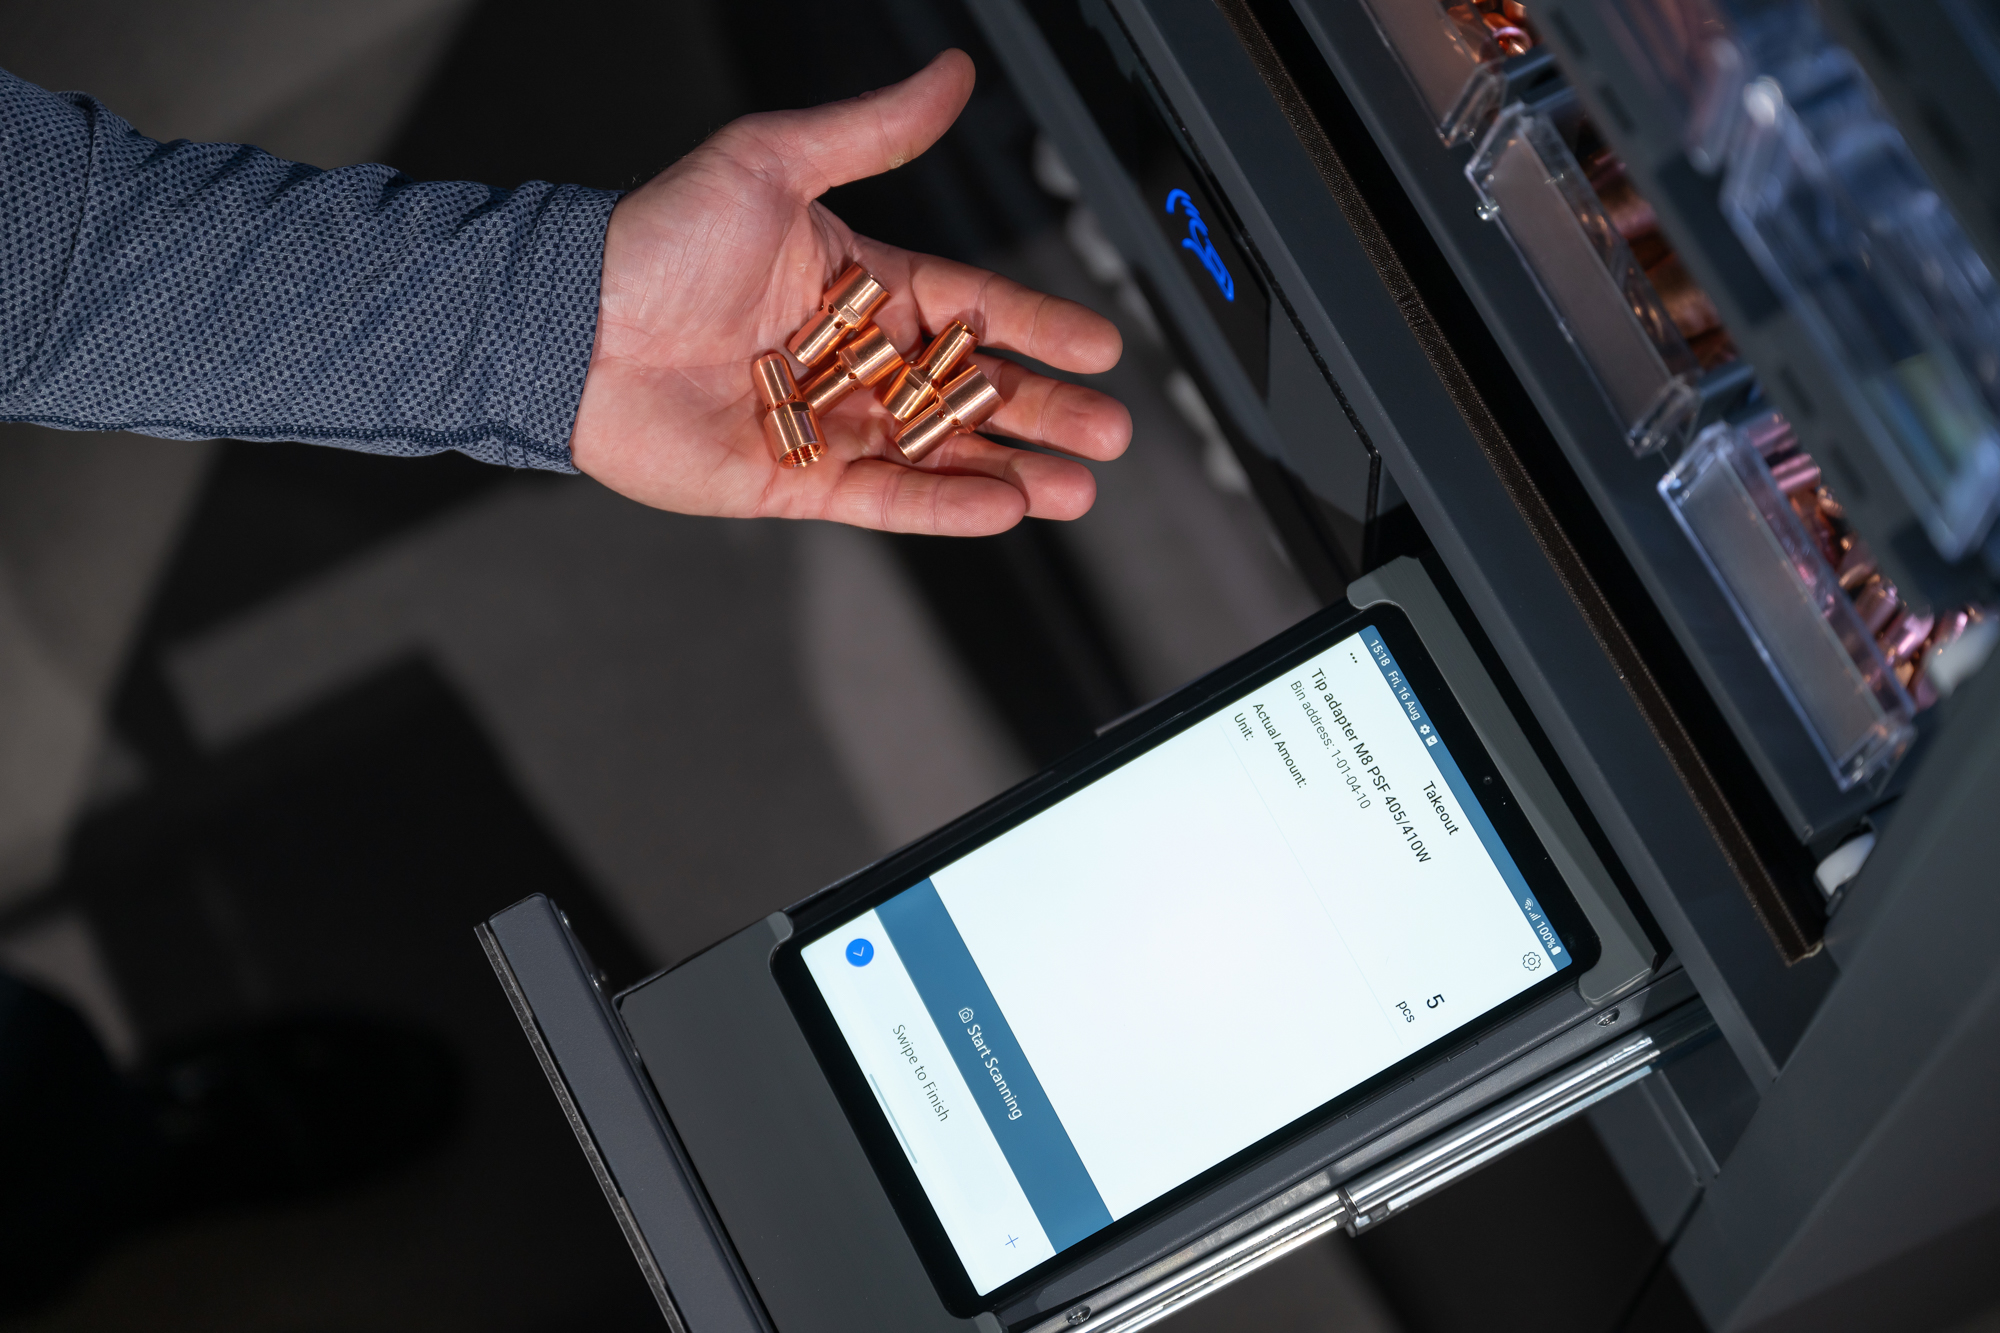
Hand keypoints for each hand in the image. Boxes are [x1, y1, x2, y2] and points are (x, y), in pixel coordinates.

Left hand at [568, 50, 1131, 535]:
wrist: (571, 325)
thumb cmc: (658, 239)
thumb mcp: (773, 162)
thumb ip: (872, 132)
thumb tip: (953, 73)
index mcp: (857, 283)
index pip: (971, 307)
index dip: (1037, 326)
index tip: (1099, 345)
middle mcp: (848, 357)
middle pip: (970, 391)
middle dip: (1043, 411)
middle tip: (1108, 429)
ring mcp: (826, 423)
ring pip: (939, 455)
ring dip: (1011, 470)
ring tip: (1075, 485)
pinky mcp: (794, 480)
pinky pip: (886, 499)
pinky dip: (943, 506)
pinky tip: (1002, 507)